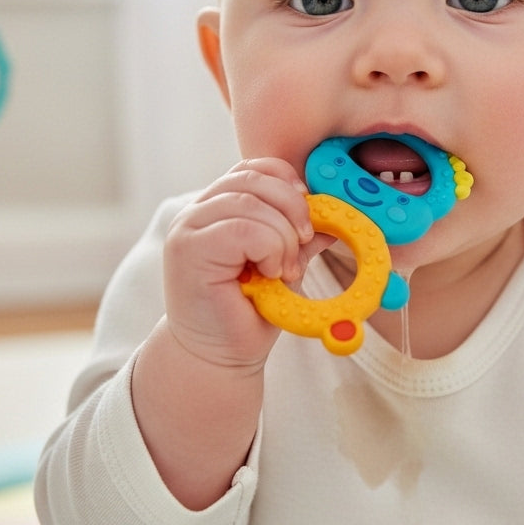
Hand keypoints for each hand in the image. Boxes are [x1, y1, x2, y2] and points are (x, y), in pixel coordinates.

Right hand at [160, 158, 330, 369]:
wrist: (218, 357)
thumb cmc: (247, 313)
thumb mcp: (284, 265)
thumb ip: (301, 237)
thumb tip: (335, 217)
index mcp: (219, 207)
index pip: (255, 168)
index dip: (288, 183)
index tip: (309, 217)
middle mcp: (198, 211)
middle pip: (255, 178)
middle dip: (294, 209)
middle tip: (304, 244)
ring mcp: (189, 227)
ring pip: (252, 203)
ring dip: (282, 237)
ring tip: (283, 269)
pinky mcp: (188, 249)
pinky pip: (243, 229)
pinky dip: (269, 248)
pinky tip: (268, 273)